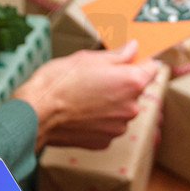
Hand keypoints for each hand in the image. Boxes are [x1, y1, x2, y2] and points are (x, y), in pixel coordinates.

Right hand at [12, 41, 158, 150]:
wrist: (37, 114)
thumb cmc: (59, 83)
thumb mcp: (89, 58)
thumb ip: (118, 55)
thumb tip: (132, 48)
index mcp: (132, 83)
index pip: (153, 68)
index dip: (140, 62)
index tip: (130, 60)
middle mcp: (131, 108)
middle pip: (136, 91)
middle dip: (122, 84)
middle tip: (97, 78)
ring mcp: (118, 128)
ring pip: (121, 111)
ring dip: (111, 104)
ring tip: (86, 97)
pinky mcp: (104, 142)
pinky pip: (108, 127)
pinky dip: (100, 120)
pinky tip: (82, 113)